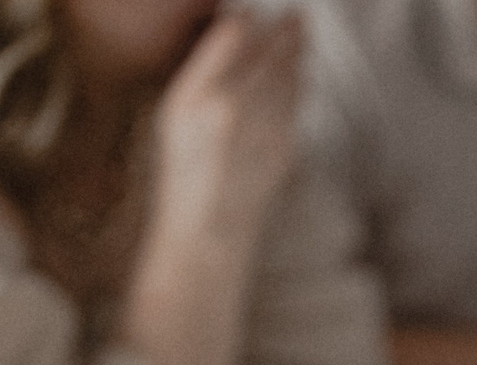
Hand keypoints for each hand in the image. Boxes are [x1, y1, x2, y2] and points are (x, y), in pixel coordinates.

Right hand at [150, 11, 304, 238]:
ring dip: (298, 50)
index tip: (252, 11)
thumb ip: (204, 68)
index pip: (232, 33)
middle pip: (269, 50)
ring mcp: (260, 130)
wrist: (207, 232)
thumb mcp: (174, 116)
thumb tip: (234, 24)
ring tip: (301, 30)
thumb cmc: (184, 170)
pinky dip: (300, 83)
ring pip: (288, 75)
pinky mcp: (283, 147)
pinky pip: (296, 102)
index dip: (246, 18)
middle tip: (297, 14)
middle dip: (286, 29)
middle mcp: (230, 109)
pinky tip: (300, 72)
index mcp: (195, 97)